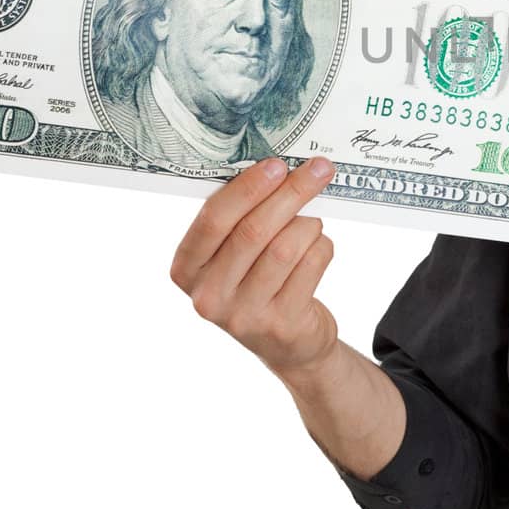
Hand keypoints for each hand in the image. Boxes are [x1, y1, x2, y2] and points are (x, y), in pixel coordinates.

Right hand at [169, 155, 340, 375]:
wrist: (287, 344)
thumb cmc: (258, 281)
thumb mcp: (234, 256)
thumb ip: (242, 218)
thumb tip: (278, 169)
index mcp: (186, 269)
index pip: (213, 220)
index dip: (247, 189)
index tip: (277, 165)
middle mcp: (208, 295)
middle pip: (253, 231)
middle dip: (290, 193)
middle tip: (318, 169)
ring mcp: (244, 315)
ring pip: (286, 248)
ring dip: (308, 224)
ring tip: (313, 221)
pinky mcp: (281, 324)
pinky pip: (310, 266)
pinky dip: (321, 247)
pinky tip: (317, 248)